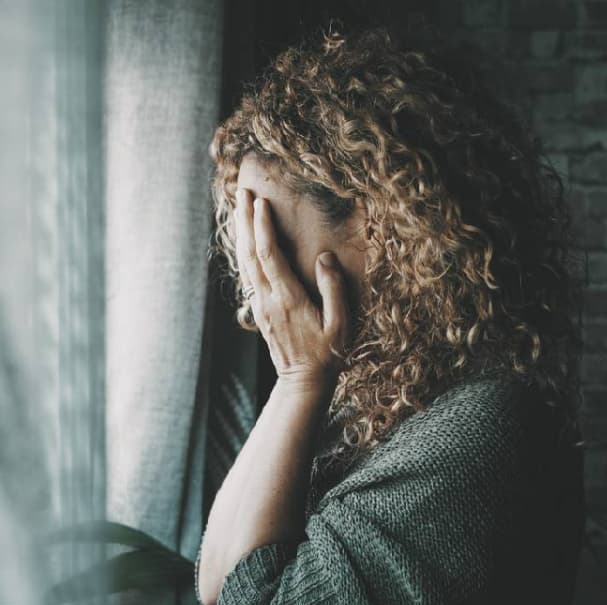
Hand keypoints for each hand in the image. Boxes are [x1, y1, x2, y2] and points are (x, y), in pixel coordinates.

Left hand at [234, 187, 352, 390]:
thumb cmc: (328, 353)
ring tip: (238, 208)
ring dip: (240, 233)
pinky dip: (243, 253)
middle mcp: (268, 300)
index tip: (261, 202)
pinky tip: (243, 241)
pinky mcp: (259, 311)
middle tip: (241, 192)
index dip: (262, 227)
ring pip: (245, 263)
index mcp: (288, 299)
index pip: (269, 255)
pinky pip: (247, 275)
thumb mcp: (340, 324)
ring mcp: (260, 306)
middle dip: (244, 221)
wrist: (304, 381)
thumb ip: (333, 289)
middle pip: (250, 253)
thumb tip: (324, 258)